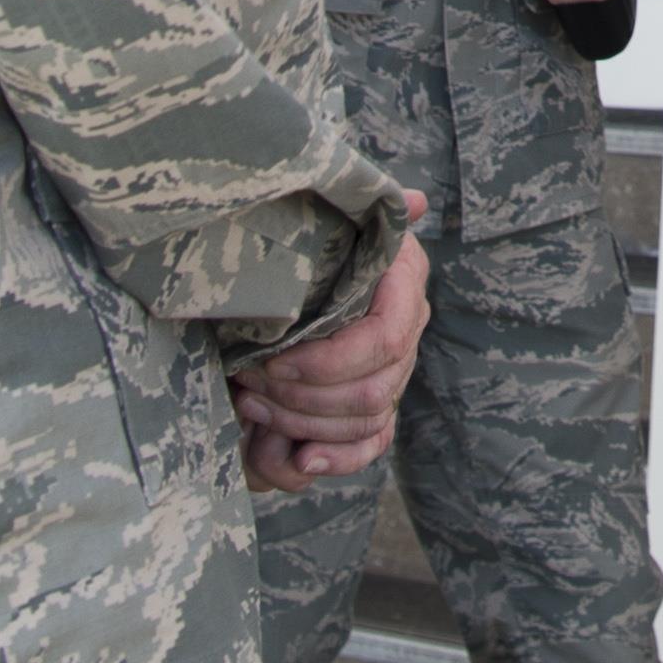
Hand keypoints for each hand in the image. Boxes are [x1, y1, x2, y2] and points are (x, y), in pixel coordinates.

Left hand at [236, 204, 426, 489]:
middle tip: (248, 381)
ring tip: (251, 403)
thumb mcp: (328, 217)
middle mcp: (408, 329)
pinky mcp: (377, 404)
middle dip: (305, 395)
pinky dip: (338, 459)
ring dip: (305, 420)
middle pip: (376, 388)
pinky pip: (373, 444)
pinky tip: (301, 460)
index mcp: (403, 282)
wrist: (290, 267)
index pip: (385, 339)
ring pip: (369, 418)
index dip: (329, 361)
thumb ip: (366, 205)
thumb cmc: (307, 238)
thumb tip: (413, 201)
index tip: (273, 359)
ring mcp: (396, 370)